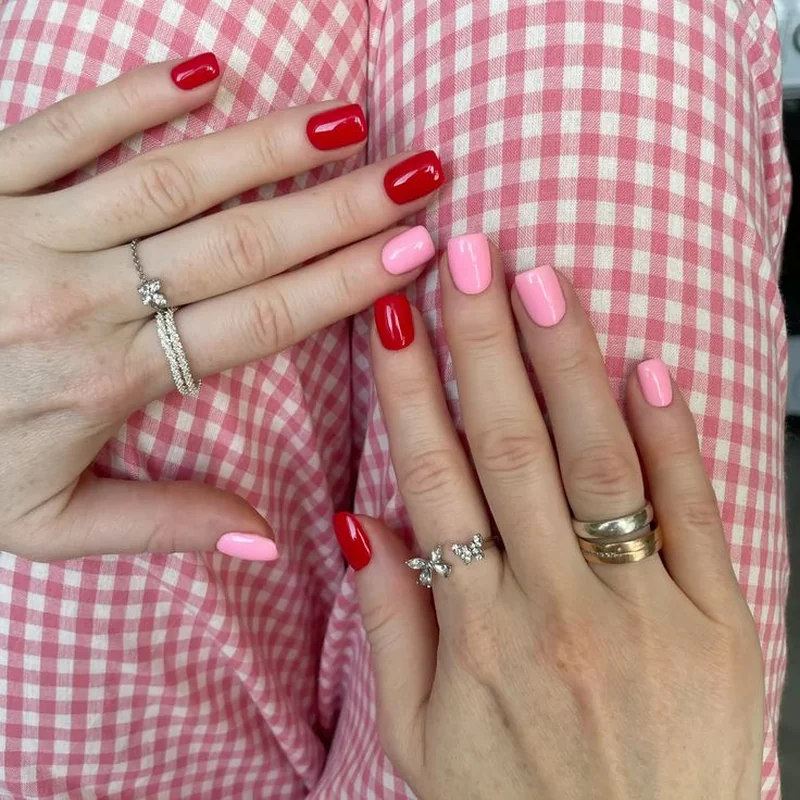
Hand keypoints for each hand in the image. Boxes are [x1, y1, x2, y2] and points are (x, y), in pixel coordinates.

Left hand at [1, 54, 442, 561]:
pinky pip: (63, 129)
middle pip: (237, 244)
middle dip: (338, 206)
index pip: (258, 319)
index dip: (344, 283)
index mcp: (108, 378)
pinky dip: (133, 96)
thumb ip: (161, 522)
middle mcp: (80, 297)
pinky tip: (206, 72)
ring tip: (344, 122)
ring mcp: (27, 230)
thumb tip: (270, 540)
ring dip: (264, 147)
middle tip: (414, 174)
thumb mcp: (47, 520)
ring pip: (170, 178)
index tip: (413, 250)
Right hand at [336, 237, 763, 797]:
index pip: (432, 481)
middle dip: (484, 343)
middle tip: (468, 259)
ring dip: (567, 364)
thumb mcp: (421, 736)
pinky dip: (671, 437)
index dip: (408, 391)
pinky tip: (647, 369)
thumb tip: (358, 525)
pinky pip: (695, 514)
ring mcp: (646, 612)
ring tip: (542, 283)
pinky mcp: (721, 623)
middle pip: (511, 449)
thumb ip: (392, 625)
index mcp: (479, 634)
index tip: (393, 318)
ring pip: (599, 462)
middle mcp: (558, 609)